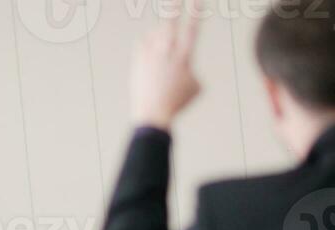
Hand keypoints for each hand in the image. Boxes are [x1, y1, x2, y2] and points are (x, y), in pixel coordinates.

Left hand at [130, 5, 202, 129]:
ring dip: (162, 32)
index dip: (196, 11)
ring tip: (164, 47)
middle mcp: (166, 52)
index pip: (192, 28)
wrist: (152, 114)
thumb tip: (187, 66)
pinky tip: (151, 46)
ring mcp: (150, 55)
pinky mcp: (138, 60)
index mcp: (184, 57)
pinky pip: (143, 41)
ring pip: (156, 32)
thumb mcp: (195, 87)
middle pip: (170, 22)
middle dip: (173, 6)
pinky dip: (148, 41)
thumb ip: (193, 70)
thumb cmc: (177, 102)